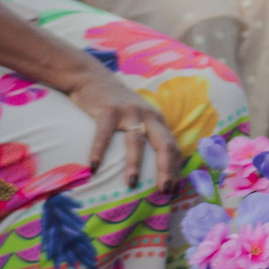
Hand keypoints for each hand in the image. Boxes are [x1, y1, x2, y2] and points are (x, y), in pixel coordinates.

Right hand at [71, 67, 180, 189]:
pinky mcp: (108, 110)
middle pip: (164, 144)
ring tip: (132, 183)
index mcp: (158, 121)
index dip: (176, 168)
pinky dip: (99, 151)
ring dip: (135, 164)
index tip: (174, 190)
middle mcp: (149, 116)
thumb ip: (145, 134)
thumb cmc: (116, 105)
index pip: (173, 147)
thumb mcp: (138, 117)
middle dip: (167, 169)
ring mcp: (129, 112)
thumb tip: (149, 168)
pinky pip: (104, 134)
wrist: (93, 77)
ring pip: (137, 141)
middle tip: (165, 190)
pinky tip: (94, 166)